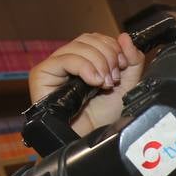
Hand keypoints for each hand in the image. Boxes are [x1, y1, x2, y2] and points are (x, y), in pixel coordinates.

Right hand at [28, 32, 144, 134]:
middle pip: (88, 39)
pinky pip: (64, 59)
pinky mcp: (42, 74)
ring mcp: (55, 66)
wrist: (91, 138)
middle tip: (113, 78)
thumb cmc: (104, 117)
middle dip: (107, 55)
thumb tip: (124, 37)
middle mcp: (70, 61)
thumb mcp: (128, 85)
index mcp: (87, 60)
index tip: (122, 66)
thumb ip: (133, 61)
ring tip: (104, 83)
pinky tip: (92, 81)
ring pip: (78, 46)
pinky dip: (84, 66)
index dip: (113, 47)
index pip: (98, 39)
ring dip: (98, 63)